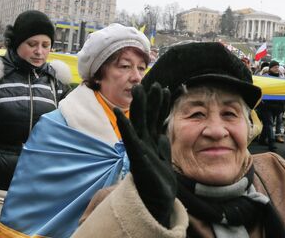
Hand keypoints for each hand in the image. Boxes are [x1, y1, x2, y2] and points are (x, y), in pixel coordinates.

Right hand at [114, 83, 175, 227]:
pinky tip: (119, 114)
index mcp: (150, 141)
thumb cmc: (159, 181)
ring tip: (138, 89)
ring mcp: (138, 148)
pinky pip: (128, 138)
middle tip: (145, 83)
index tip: (165, 89)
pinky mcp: (135, 156)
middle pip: (144, 116)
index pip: (155, 118)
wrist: (157, 200)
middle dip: (146, 100)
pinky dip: (123, 125)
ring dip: (138, 106)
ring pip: (137, 122)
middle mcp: (143, 142)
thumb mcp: (164, 158)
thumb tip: (162, 133)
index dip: (160, 104)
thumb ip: (162, 144)